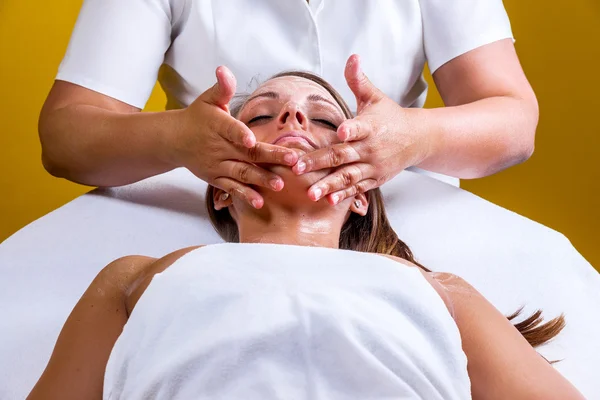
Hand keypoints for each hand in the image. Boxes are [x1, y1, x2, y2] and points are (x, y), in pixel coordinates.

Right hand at [171, 66, 298, 208]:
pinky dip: (244, 196)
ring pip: (242, 173)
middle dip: (270, 158)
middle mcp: (219, 147)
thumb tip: (223, 70)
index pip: (230, 130)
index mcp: (219, 125)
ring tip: (279, 185)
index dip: (240, 135)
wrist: (174, 140)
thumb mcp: (208, 99)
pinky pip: (232, 188)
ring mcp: (218, 165)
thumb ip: (222, 88)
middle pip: (247, 154)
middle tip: (292, 161)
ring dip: (261, 180)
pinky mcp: (216, 178)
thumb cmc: (197, 117)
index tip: (252, 140)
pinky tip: (259, 202)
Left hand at [292, 55, 429, 204]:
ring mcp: (373, 166)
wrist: (418, 138)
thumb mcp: (375, 97)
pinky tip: (328, 201)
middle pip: (342, 156)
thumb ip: (359, 80)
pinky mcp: (375, 179)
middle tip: (298, 168)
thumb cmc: (390, 117)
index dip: (350, 129)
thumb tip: (352, 57)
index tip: (341, 131)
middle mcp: (370, 148)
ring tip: (310, 193)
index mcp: (369, 126)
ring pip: (347, 177)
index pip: (359, 127)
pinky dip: (344, 195)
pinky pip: (357, 188)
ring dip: (328, 186)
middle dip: (319, 162)